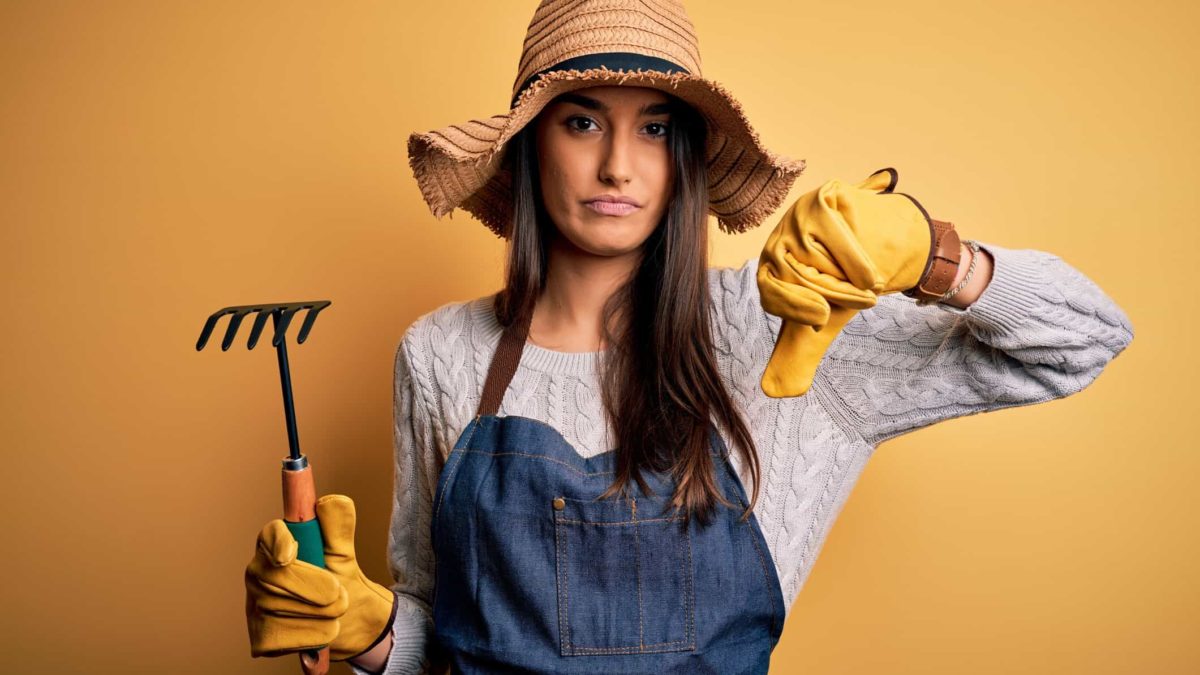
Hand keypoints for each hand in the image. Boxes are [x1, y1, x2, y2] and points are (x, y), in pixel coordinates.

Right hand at [244, 495, 395, 661]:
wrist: (353, 625)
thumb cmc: (341, 582)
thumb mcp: (343, 555)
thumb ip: (338, 528)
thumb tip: (331, 501)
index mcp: (276, 546)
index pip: (268, 535)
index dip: (276, 542)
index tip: (289, 555)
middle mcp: (258, 573)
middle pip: (275, 575)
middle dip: (313, 587)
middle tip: (340, 595)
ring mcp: (255, 605)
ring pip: (280, 608)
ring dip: (319, 613)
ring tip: (336, 612)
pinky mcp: (261, 637)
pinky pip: (283, 635)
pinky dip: (311, 635)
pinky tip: (320, 630)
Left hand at [756, 167, 934, 397]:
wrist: (888, 252)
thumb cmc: (846, 289)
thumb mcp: (821, 327)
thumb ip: (796, 357)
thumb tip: (774, 392)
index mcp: (769, 270)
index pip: (768, 290)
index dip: (793, 306)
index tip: (822, 316)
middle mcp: (778, 238)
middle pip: (797, 275)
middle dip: (834, 295)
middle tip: (858, 298)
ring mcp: (799, 214)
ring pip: (820, 256)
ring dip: (851, 279)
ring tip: (866, 281)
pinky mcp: (825, 196)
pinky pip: (838, 233)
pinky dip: (859, 259)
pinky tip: (871, 270)